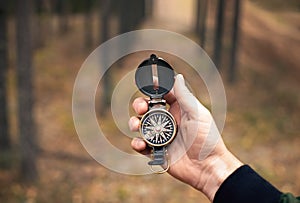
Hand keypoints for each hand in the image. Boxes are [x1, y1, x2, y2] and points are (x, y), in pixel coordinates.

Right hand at [129, 74, 242, 200]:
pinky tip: (142, 144)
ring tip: (137, 126)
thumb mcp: (197, 114)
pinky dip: (137, 143)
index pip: (163, 93)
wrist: (208, 167)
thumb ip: (185, 96)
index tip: (144, 81)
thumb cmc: (207, 139)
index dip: (153, 87)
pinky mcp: (156, 151)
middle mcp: (168, 120)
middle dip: (140, 105)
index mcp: (179, 109)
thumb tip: (178, 76)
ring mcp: (161, 136)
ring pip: (140, 125)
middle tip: (142, 108)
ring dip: (134, 123)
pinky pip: (141, 145)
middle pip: (147, 108)